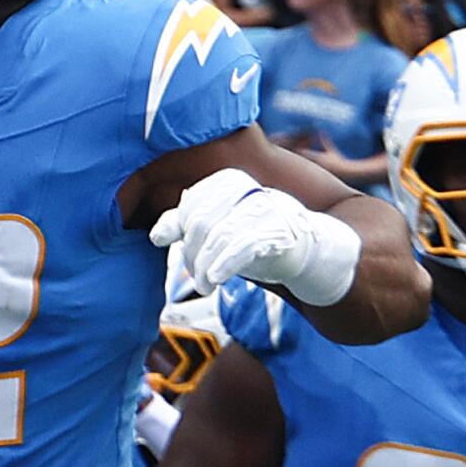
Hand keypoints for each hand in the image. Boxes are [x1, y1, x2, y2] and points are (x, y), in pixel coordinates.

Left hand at [149, 167, 358, 304]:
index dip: (177, 228)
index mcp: (231, 181)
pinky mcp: (279, 231)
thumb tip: (156, 234)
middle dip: (191, 252)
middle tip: (194, 273)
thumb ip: (187, 225)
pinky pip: (241, 248)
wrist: (309, 250)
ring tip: (204, 284)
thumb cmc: (256, 237)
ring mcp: (266, 209)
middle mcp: (249, 190)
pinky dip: (222, 266)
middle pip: (201, 221)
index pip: (190, 203)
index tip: (173, 245)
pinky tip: (213, 280)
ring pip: (218, 237)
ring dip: (204, 267)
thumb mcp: (218, 227)